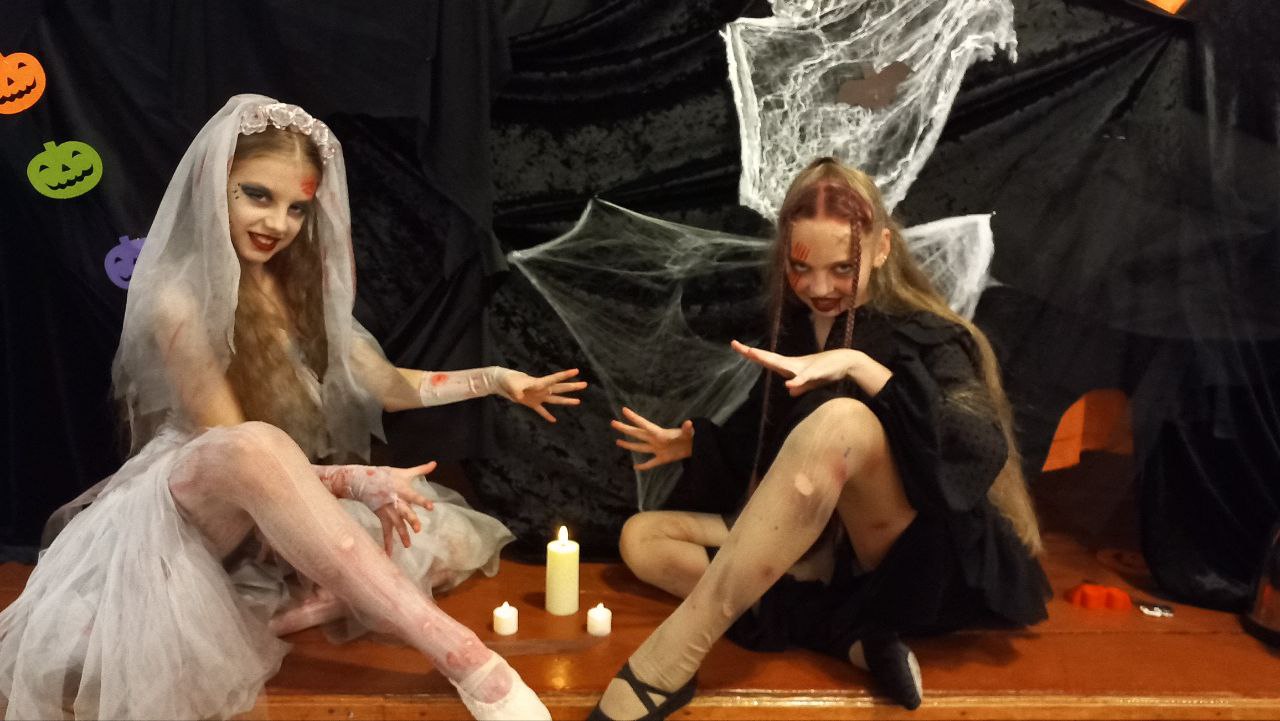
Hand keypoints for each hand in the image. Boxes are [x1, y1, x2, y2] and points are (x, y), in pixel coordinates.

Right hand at [370, 461, 437, 554]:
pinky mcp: (382, 517)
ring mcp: (388, 511)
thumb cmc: (387, 476)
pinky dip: (386, 543)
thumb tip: (435, 463)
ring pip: (396, 524)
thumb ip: (421, 470)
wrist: (364, 482)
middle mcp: (396, 502)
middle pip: (405, 512)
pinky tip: (389, 554)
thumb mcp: (404, 472)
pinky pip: (385, 532)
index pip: (415, 496)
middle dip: (411, 520)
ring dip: (401, 534)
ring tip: (408, 545)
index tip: (431, 507)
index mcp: (402, 490)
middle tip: (418, 529)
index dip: (422, 501)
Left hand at [500, 368, 587, 422]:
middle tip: (585, 384)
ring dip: (567, 400)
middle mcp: (542, 390)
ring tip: (578, 402)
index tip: (576, 370)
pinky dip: (547, 415)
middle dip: (572, 386)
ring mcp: (539, 397)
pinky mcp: (533, 403)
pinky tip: (553, 420)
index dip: (565, 375)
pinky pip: (542, 411)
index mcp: (539, 383)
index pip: (554, 378)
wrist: (503, 383)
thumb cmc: (509, 381)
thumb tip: (519, 397)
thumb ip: (517, 390)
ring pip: (556, 399)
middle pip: (560, 388)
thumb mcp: (512, 385)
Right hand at [611, 407, 693, 470]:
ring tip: (617, 441)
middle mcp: (655, 440)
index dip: (634, 417)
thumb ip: (686, 429)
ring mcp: (658, 449)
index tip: (624, 410)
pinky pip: (650, 463)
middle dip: (625, 428)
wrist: (697, 446)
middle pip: (637, 434)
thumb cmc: (692, 436)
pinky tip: (636, 467)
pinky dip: (644, 466)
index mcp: (659, 433)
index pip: (643, 424)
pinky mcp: (663, 459)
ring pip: (640, 447)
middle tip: (613, 422)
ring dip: (629, 445)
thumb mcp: (688, 432)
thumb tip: (689, 423)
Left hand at [731, 340, 861, 396]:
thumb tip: (790, 391)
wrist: (845, 363)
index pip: (767, 360)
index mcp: (789, 367)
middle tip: (735, 344)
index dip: (752, 355)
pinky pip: (804, 378)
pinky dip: (796, 381)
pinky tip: (789, 384)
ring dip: (768, 360)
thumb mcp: (810, 382)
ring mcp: (802, 368)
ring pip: (781, 364)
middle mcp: (792, 365)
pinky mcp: (815, 373)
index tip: (737, 346)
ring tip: (753, 354)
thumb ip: (800, 386)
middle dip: (752, 353)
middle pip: (768, 359)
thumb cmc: (827, 371)